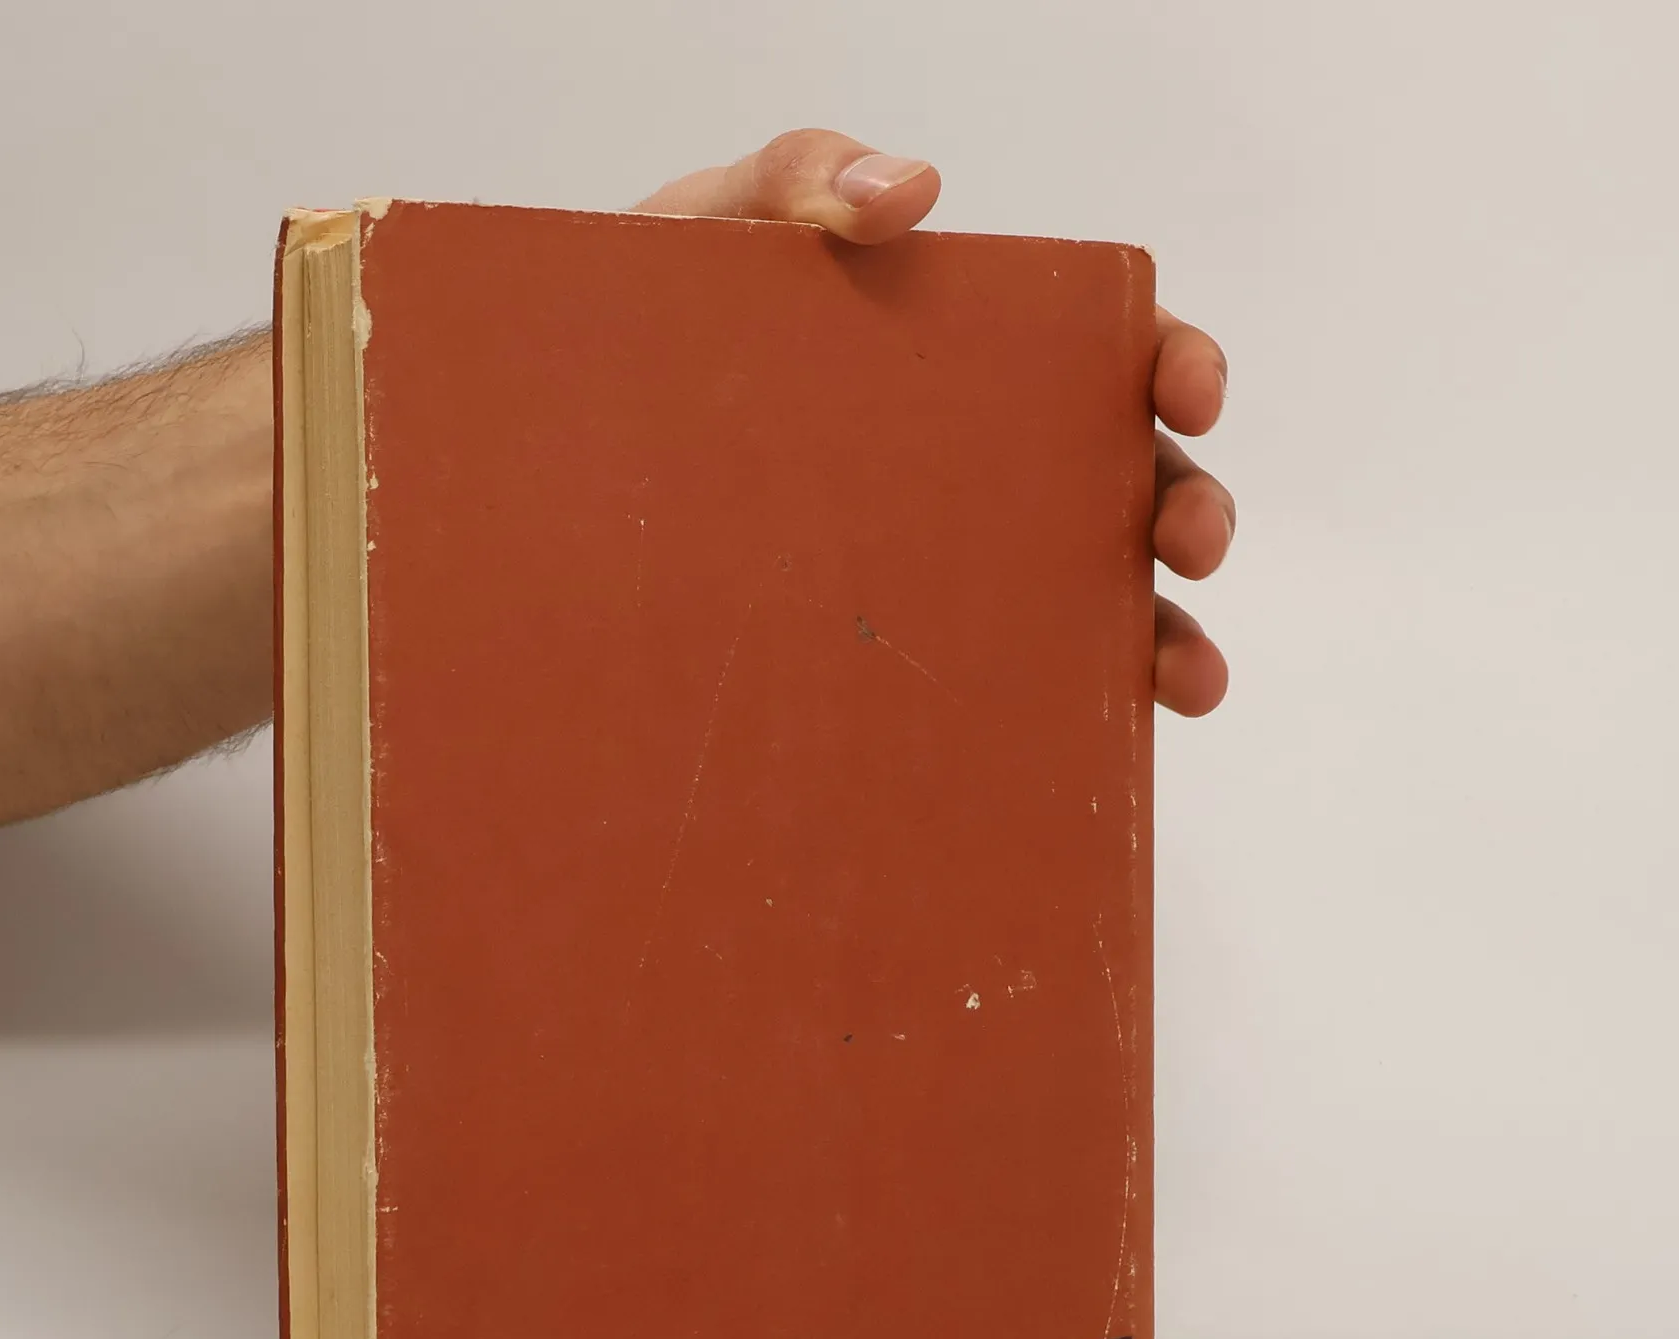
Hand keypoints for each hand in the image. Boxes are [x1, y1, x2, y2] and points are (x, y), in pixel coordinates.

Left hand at [636, 129, 1232, 716]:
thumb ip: (804, 176)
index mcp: (973, 354)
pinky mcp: (904, 635)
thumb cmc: (664, 321)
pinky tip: (1095, 738)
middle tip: (1186, 540)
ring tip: (1184, 679)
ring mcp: (952, 559)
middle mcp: (985, 463)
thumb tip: (912, 193)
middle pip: (1129, 479)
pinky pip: (1005, 677)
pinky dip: (1071, 707)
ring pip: (1094, 597)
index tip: (1188, 393)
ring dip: (1164, 636)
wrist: (573, 441)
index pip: (1107, 348)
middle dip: (1186, 508)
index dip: (1173, 362)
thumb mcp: (720, 228)